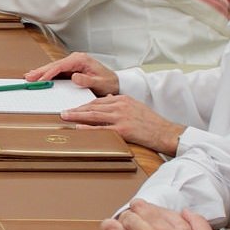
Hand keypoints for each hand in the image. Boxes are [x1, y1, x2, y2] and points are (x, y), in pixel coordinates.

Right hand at [26, 51, 117, 94]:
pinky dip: (47, 74)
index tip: (41, 79)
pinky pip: (56, 71)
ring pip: (53, 67)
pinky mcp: (71, 69)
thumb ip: (87, 80)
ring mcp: (73, 64)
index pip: (61, 65)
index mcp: (81, 59)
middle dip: (41, 71)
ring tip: (30, 77)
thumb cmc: (108, 82)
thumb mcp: (99, 82)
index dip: (49, 72)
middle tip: (29, 77)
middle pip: (54, 65)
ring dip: (41, 72)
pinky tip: (39, 76)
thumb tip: (74, 77)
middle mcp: (76, 59)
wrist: (115, 83)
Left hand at [60, 95, 183, 154]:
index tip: (74, 107)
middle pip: (93, 106)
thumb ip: (121, 103)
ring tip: (65, 117)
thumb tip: (108, 97)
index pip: (99, 100)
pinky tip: (78, 127)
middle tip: (63, 112)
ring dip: (77, 116)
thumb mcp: (136, 106)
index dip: (84, 104)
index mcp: (123, 99)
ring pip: (94, 115)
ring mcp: (121, 117)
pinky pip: (101, 129)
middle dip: (76, 109)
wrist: (166, 132)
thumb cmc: (151, 122)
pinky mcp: (122, 130)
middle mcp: (120, 106)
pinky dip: (88, 127)